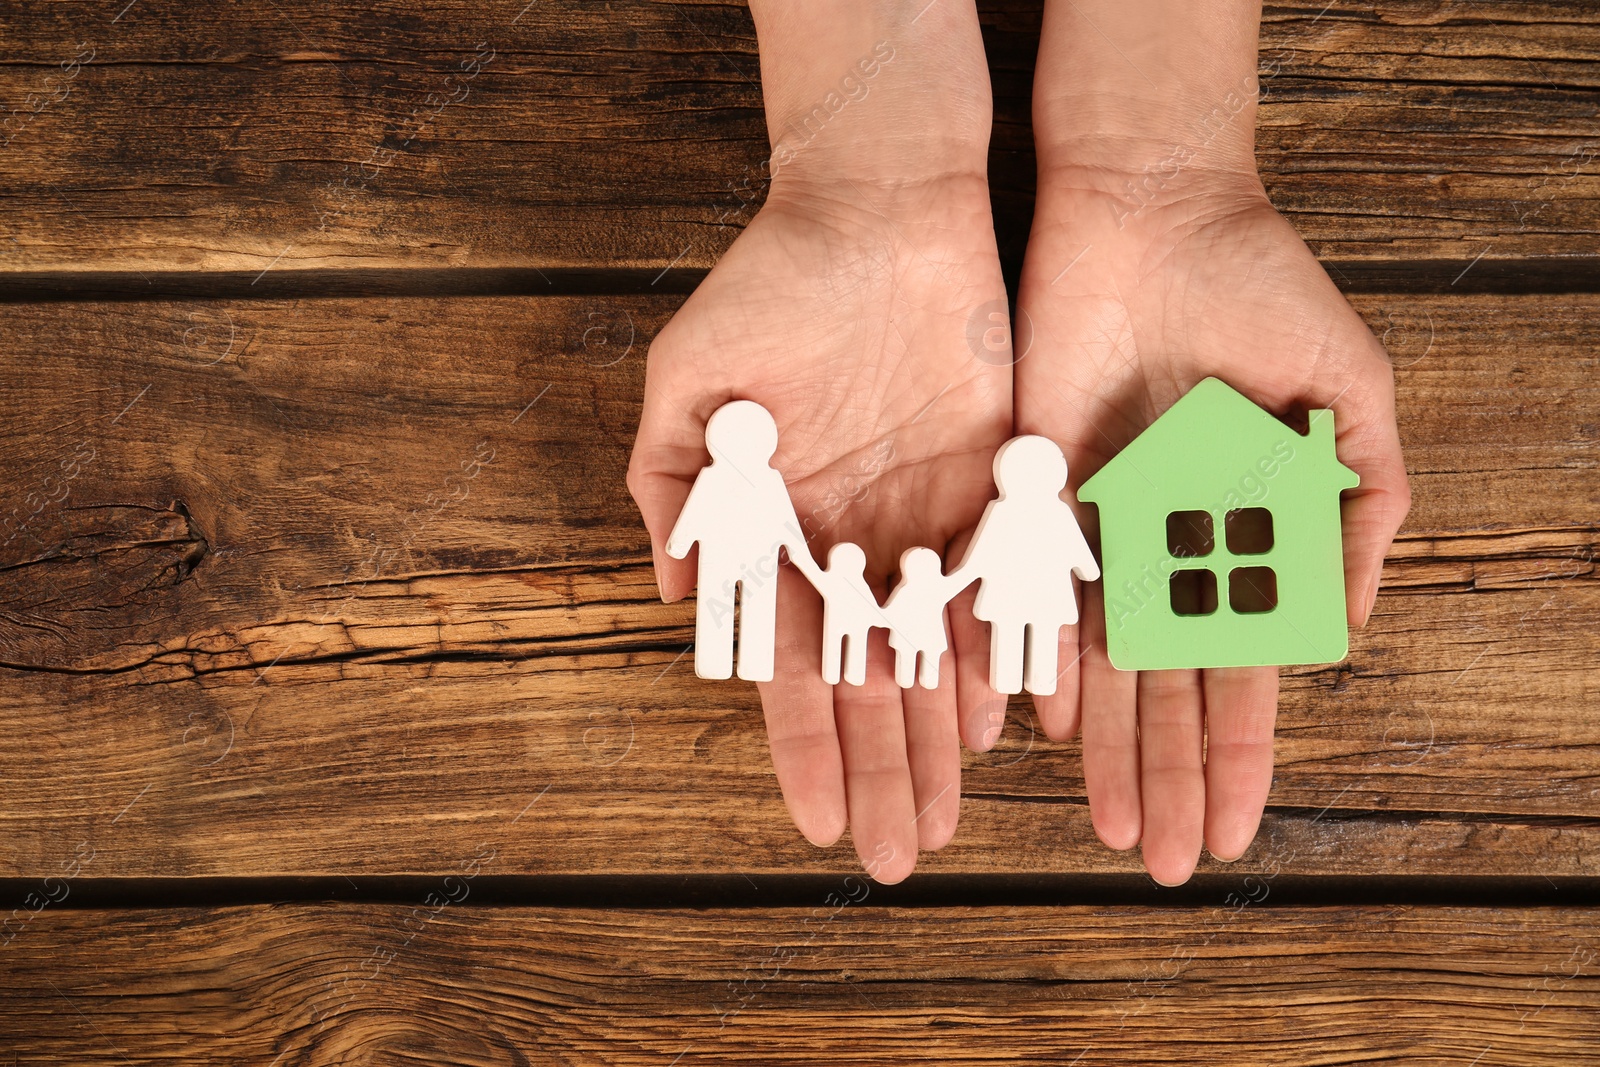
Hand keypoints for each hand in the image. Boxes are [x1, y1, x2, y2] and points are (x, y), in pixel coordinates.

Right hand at [628, 170, 1011, 882]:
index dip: (804, 745)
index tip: (815, 821)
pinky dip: (1003, 652)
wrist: (880, 207)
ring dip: (941, 737)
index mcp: (781, 532)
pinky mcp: (995, 484)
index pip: (793, 665)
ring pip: (939, 652)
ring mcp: (927, 520)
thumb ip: (673, 489)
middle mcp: (855, 542)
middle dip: (881, 769)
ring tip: (948, 817)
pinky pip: (1003, 587)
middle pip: (872, 681)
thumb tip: (680, 593)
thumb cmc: (771, 286)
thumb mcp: (690, 382)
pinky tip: (1003, 721)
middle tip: (897, 856)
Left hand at [1010, 163, 1409, 884]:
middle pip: (1164, 689)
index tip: (1232, 832)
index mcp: (1236, 538)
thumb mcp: (1346, 400)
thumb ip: (1356, 512)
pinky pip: (1030, 591)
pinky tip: (1043, 727)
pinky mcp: (1032, 489)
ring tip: (1108, 825)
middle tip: (1162, 863)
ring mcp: (1094, 525)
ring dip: (1105, 746)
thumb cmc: (1263, 294)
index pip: (1236, 674)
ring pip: (1097, 658)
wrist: (1154, 210)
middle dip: (1166, 774)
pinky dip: (1036, 657)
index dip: (1235, 754)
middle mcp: (1161, 548)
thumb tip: (1340, 634)